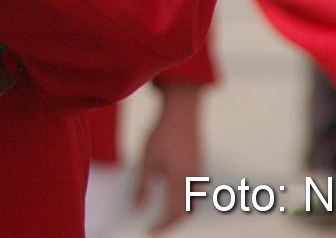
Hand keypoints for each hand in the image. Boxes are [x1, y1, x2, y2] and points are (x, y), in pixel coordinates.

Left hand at [134, 83, 203, 233]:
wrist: (183, 110)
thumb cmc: (162, 134)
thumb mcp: (147, 161)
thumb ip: (142, 186)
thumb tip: (137, 208)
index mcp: (181, 182)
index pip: (174, 214)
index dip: (162, 226)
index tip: (150, 232)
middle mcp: (193, 180)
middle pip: (187, 212)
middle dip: (173, 222)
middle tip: (158, 227)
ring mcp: (198, 171)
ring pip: (193, 201)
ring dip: (181, 212)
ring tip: (165, 215)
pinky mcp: (199, 162)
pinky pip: (195, 189)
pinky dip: (185, 199)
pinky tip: (174, 193)